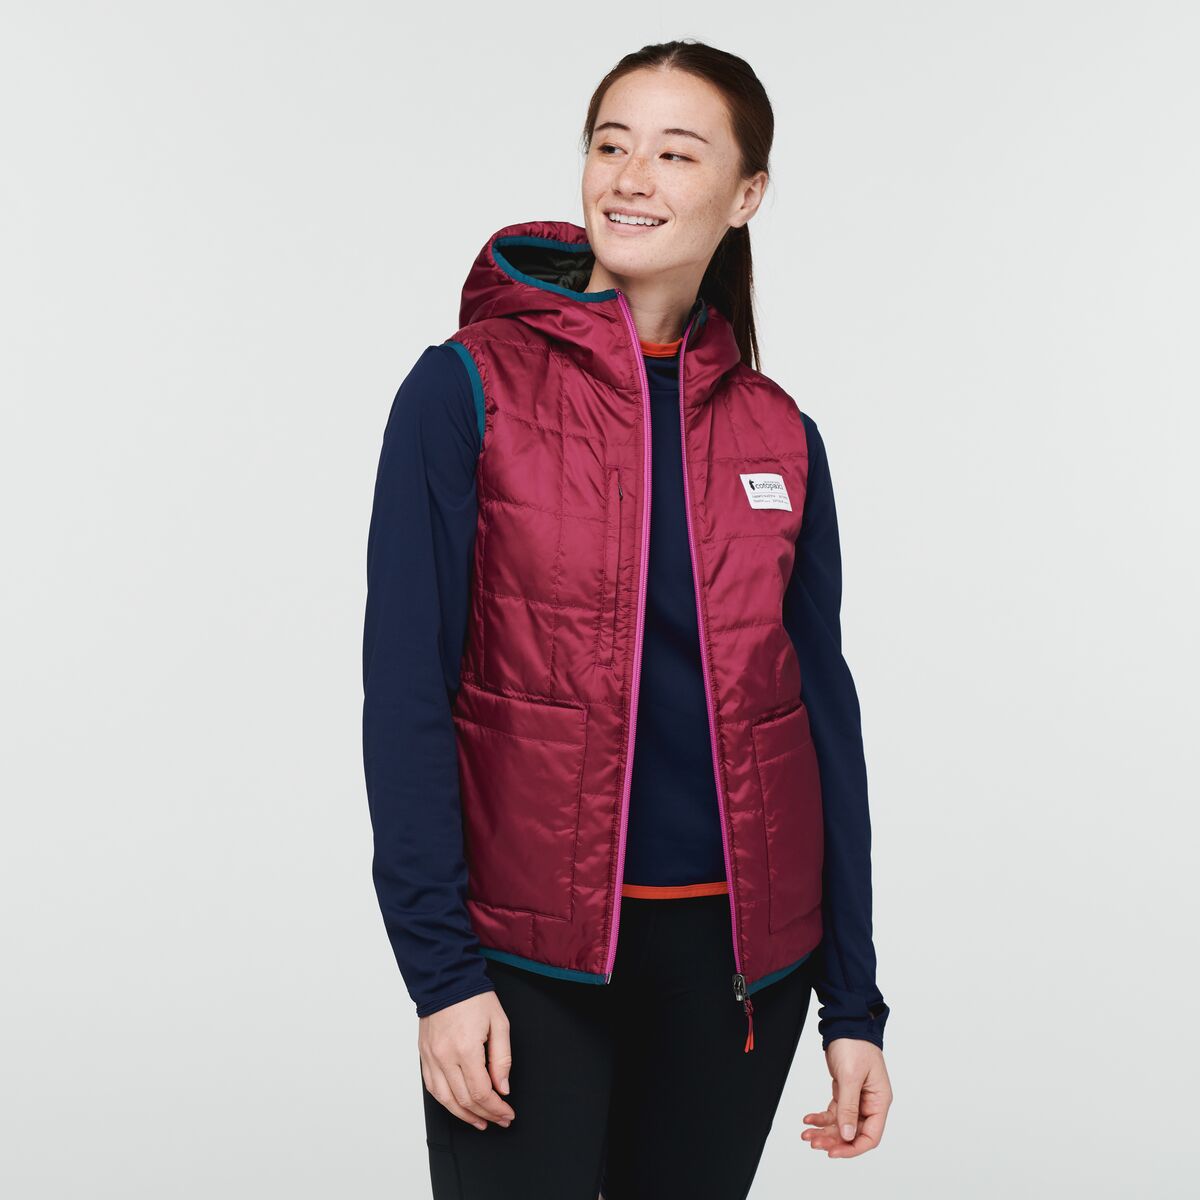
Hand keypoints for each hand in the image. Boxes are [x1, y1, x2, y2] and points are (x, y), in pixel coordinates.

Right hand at [419, 990, 515, 1131]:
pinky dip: (446, 1102)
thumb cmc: (474, 997)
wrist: (446, 978)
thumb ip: (502, 1058)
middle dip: (485, 1115)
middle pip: (464, 1100)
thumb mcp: (499, 1023)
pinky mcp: (424, 1055)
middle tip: (499, 1119)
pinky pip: (432, 1087)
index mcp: (465, 1049)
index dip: (496, 1108)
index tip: (507, 1113)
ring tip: (480, 1121)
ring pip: (445, 1100)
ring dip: (463, 1115)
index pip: (481, 1092)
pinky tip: (457, 1106)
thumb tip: (502, 1088)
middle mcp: (444, 1057)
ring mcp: (431, 1057)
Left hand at [802, 1038, 891, 1157]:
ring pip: (841, 1124)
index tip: (833, 1152)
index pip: (870, 1136)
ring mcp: (857, 1099)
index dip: (853, 1148)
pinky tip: (808, 1119)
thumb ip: (849, 1107)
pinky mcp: (845, 1092)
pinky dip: (821, 1117)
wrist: (846, 1023)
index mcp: (879, 1101)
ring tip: (806, 1133)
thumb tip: (848, 1136)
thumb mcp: (851, 1077)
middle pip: (853, 1133)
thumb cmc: (855, 1045)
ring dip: (824, 1130)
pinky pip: (834, 1112)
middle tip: (813, 1142)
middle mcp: (870, 1103)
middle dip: (833, 1140)